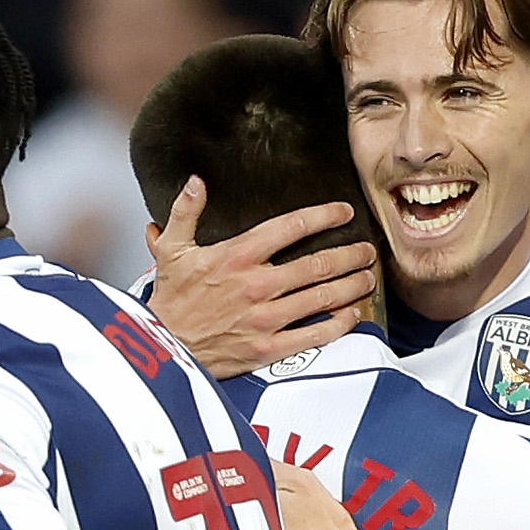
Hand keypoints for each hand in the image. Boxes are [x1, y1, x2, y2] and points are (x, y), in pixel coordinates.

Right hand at [145, 179, 376, 377]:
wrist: (162, 348)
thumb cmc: (171, 300)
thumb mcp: (171, 250)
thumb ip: (185, 212)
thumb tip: (197, 181)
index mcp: (237, 256)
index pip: (291, 227)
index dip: (324, 216)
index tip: (344, 213)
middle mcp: (256, 285)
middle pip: (317, 264)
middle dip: (349, 255)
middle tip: (367, 250)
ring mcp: (265, 318)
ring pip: (322, 297)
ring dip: (351, 286)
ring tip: (367, 277)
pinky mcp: (268, 348)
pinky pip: (313, 335)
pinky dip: (338, 324)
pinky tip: (352, 315)